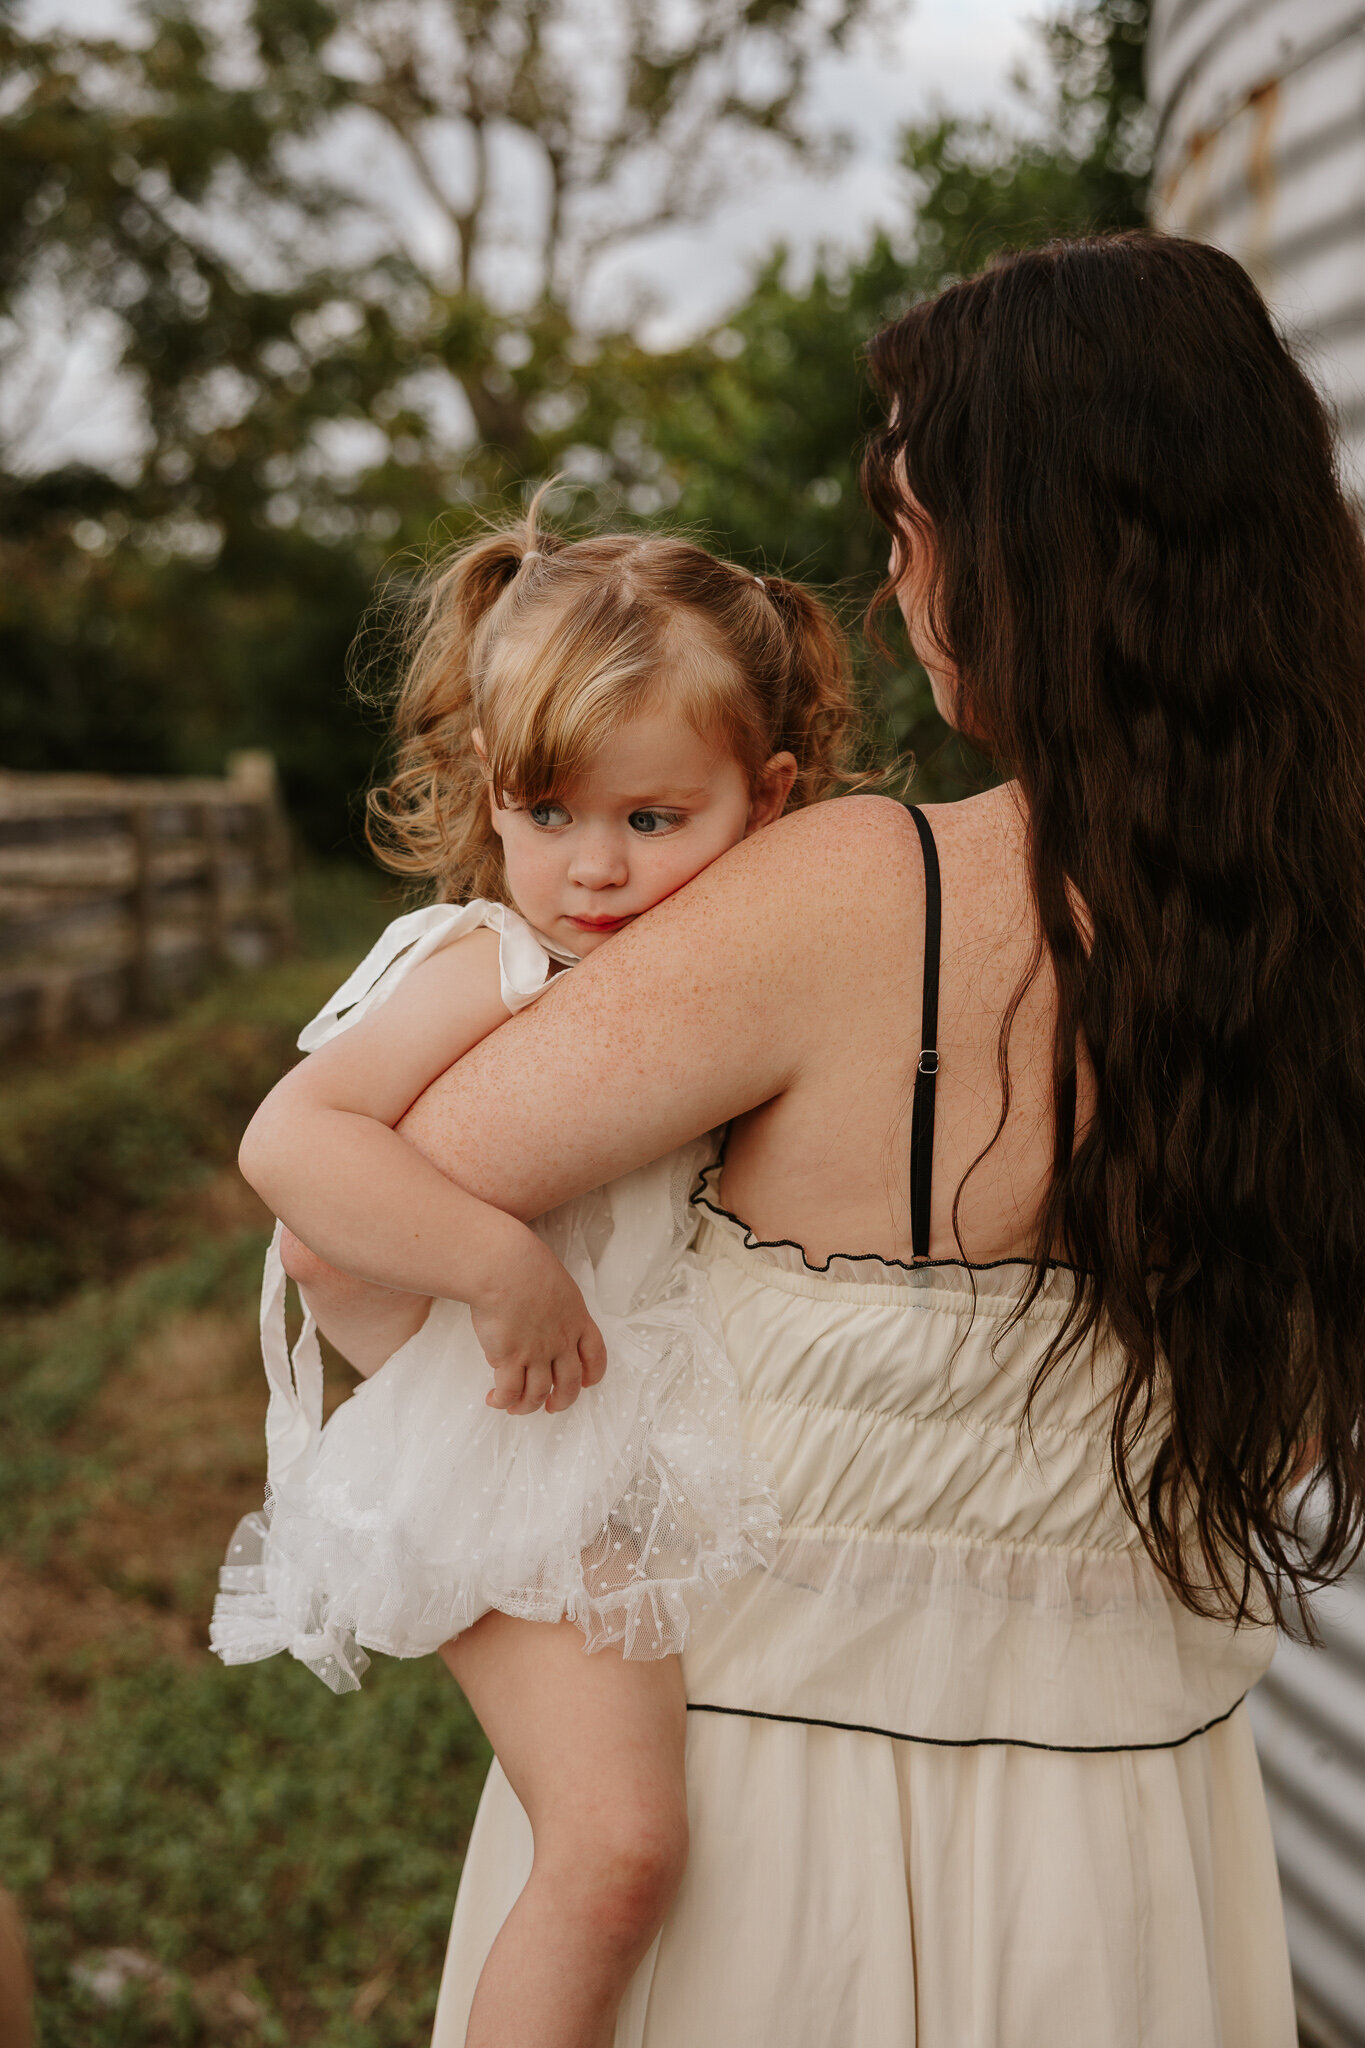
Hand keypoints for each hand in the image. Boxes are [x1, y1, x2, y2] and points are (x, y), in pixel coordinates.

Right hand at [469, 1225, 607, 1416]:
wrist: (505, 1267)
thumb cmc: (523, 1262)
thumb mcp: (553, 1280)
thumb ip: (552, 1301)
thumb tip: (535, 1311)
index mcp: (577, 1319)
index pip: (595, 1354)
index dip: (592, 1373)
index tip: (586, 1383)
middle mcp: (561, 1341)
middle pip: (569, 1383)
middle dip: (561, 1400)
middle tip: (551, 1406)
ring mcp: (536, 1353)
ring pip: (537, 1393)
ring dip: (527, 1406)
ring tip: (515, 1408)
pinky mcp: (509, 1358)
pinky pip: (509, 1390)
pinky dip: (502, 1400)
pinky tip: (494, 1400)